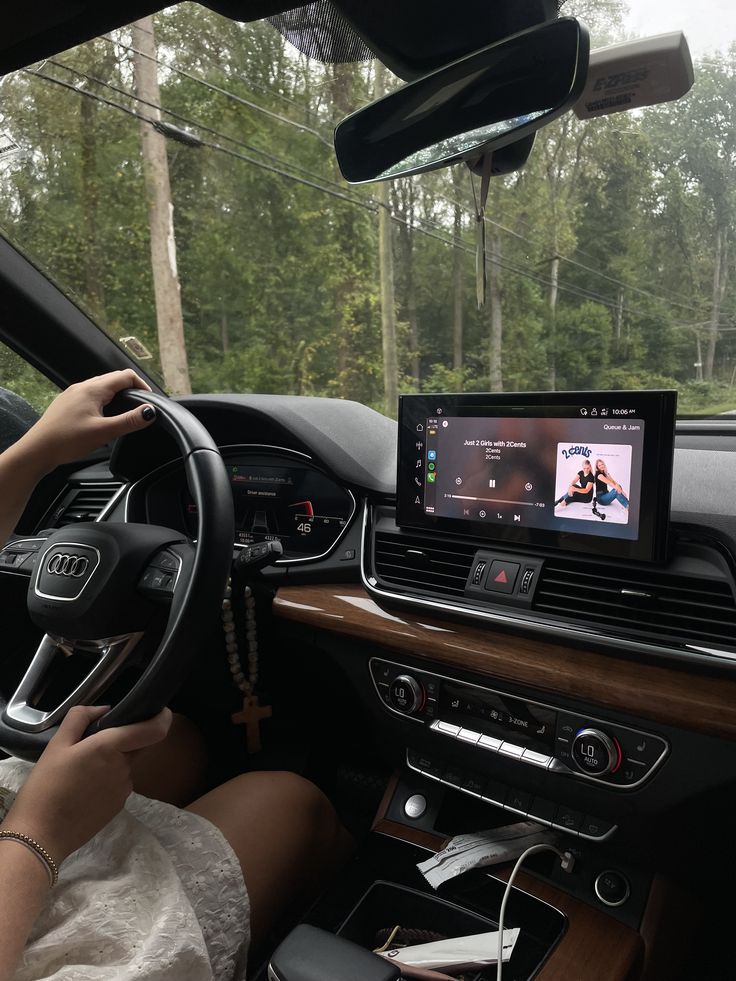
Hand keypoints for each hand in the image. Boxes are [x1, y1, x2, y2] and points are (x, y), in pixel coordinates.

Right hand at [2, 705, 171, 863]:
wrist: (41, 835)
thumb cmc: (46, 787)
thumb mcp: (56, 745)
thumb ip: (80, 718)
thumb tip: (103, 709)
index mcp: (110, 747)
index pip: (154, 730)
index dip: (161, 718)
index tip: (158, 710)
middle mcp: (124, 767)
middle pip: (135, 745)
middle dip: (121, 741)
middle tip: (91, 747)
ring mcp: (124, 789)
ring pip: (125, 765)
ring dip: (111, 762)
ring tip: (80, 773)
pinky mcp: (119, 806)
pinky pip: (119, 783)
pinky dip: (107, 780)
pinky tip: (83, 790)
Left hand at [16, 370, 154, 477]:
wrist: (36, 451)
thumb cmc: (66, 441)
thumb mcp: (103, 432)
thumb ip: (129, 421)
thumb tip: (151, 412)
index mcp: (93, 389)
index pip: (125, 376)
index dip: (142, 386)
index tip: (150, 402)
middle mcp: (82, 387)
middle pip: (114, 379)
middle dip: (131, 390)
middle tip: (140, 408)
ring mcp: (73, 395)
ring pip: (102, 387)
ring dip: (117, 395)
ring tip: (125, 413)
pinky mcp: (67, 404)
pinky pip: (91, 396)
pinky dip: (104, 402)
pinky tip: (103, 418)